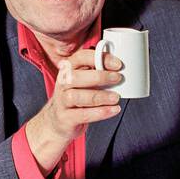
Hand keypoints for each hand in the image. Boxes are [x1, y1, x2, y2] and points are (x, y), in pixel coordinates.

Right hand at [25, 49, 123, 173]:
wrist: (59, 121)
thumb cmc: (77, 96)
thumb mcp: (84, 81)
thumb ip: (98, 71)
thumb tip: (121, 67)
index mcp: (69, 70)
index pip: (80, 57)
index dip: (98, 58)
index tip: (117, 64)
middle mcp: (63, 84)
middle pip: (75, 77)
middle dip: (99, 77)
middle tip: (118, 78)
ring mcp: (62, 101)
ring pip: (76, 96)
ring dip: (99, 96)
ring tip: (116, 98)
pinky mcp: (65, 118)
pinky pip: (81, 114)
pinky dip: (99, 112)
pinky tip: (113, 110)